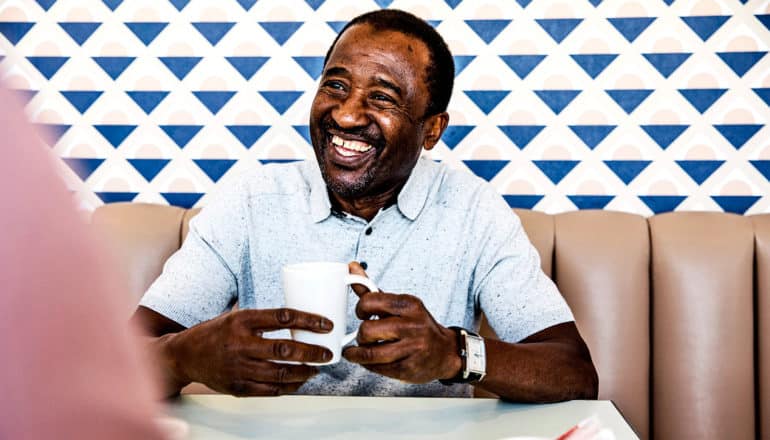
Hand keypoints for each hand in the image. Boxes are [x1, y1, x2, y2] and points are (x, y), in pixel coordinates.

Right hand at [167, 308, 333, 395]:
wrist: (184, 356)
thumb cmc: (215, 333)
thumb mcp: (237, 317)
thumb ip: (263, 320)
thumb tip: (300, 320)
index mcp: (242, 320)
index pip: (283, 317)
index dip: (309, 320)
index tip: (326, 325)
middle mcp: (240, 343)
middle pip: (285, 349)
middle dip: (312, 352)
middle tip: (327, 353)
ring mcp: (239, 368)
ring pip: (281, 373)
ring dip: (304, 372)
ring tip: (316, 368)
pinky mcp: (238, 387)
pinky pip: (271, 390)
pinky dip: (289, 386)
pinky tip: (299, 381)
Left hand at [342, 262, 460, 382]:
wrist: (445, 352)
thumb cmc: (417, 325)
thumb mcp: (399, 304)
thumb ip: (372, 288)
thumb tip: (352, 266)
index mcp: (409, 305)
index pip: (370, 302)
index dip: (360, 309)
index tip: (362, 313)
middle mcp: (412, 326)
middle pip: (367, 330)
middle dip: (361, 334)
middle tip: (364, 335)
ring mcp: (411, 349)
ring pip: (370, 353)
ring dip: (358, 353)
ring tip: (359, 351)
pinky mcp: (408, 369)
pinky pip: (377, 368)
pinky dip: (368, 365)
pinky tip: (371, 360)